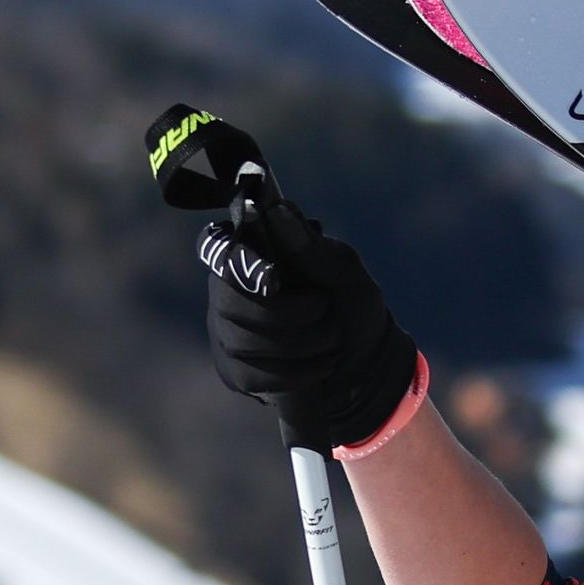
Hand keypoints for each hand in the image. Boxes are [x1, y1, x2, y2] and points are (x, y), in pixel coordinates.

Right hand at [201, 199, 420, 452]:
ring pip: (240, 340)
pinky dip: (294, 373)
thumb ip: (311, 247)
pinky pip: (251, 374)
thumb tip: (278, 211)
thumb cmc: (352, 307)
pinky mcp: (236, 370)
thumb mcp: (345, 274)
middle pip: (228, 300)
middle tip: (324, 309)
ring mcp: (226, 330)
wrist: (367, 365)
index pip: (217, 246)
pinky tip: (318, 366)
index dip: (239, 263)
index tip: (275, 278)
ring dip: (298, 344)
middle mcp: (227, 288)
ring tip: (330, 338)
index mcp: (252, 253)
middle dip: (284, 314)